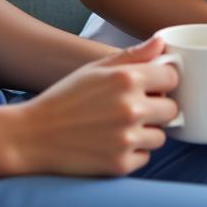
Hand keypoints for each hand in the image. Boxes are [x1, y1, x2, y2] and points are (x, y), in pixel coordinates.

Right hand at [9, 36, 177, 176]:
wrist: (34, 134)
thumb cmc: (66, 96)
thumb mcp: (96, 68)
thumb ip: (133, 55)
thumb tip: (162, 42)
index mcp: (126, 78)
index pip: (172, 77)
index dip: (162, 81)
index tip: (152, 85)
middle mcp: (131, 108)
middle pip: (172, 109)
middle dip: (157, 107)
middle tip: (134, 107)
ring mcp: (127, 139)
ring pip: (161, 136)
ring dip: (146, 131)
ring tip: (120, 125)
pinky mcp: (121, 164)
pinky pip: (144, 157)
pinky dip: (133, 151)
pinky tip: (111, 142)